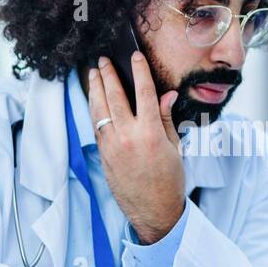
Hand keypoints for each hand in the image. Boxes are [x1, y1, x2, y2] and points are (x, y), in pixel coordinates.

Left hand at [86, 53, 186, 243]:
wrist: (153, 210)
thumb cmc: (169, 180)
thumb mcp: (174, 147)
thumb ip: (166, 118)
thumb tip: (167, 95)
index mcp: (150, 133)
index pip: (143, 92)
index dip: (139, 71)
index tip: (135, 56)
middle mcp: (128, 137)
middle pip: (115, 96)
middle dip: (108, 75)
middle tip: (104, 60)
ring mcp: (112, 146)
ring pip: (99, 109)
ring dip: (95, 89)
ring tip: (93, 73)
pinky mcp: (104, 154)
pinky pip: (96, 125)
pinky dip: (93, 109)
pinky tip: (93, 99)